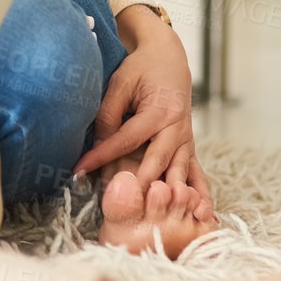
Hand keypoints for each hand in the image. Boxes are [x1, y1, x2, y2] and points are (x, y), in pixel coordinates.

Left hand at [72, 12, 210, 204]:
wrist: (170, 59)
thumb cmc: (142, 69)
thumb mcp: (121, 84)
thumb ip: (110, 113)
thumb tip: (97, 144)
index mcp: (158, 112)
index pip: (124, 141)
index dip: (100, 156)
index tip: (79, 171)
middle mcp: (177, 130)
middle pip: (155, 164)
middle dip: (137, 186)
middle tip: (120, 206)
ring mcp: (186, 141)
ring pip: (178, 175)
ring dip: (169, 197)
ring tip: (159, 220)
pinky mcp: (189, 148)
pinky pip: (195, 174)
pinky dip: (198, 194)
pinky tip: (201, 215)